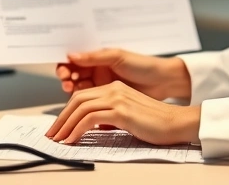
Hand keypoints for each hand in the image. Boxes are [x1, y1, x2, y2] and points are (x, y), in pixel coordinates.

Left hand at [45, 81, 200, 144]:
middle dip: (61, 118)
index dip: (67, 112)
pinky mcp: (121, 111)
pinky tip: (72, 140)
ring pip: (80, 108)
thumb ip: (110, 117)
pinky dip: (77, 130)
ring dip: (65, 125)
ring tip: (58, 139)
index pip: (83, 97)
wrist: (176, 122)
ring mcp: (117, 98)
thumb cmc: (155, 123)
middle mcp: (114, 89)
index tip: (59, 127)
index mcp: (115, 88)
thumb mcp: (128, 116)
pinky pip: (90, 119)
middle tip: (52, 134)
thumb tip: (92, 128)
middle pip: (77, 100)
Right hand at [55, 49, 190, 101]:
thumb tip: (71, 55)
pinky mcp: (106, 103)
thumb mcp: (118, 57)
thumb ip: (94, 57)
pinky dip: (84, 108)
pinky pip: (90, 107)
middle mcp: (96, 74)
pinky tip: (83, 108)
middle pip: (72, 78)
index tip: (64, 73)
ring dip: (73, 95)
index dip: (65, 67)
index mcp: (97, 60)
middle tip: (68, 84)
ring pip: (79, 93)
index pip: (73, 63)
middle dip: (67, 81)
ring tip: (74, 96)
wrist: (163, 82)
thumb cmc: (142, 65)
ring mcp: (101, 89)